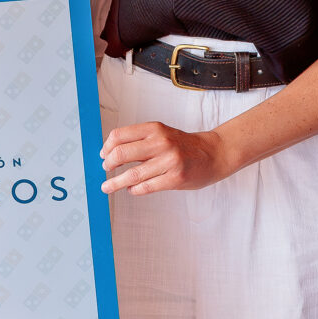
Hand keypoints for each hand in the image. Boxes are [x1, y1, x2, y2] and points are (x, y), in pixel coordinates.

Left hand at [99, 120, 236, 194]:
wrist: (214, 153)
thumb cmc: (184, 146)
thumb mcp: (162, 134)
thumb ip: (140, 140)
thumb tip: (111, 153)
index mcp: (154, 129)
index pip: (119, 136)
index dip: (106, 147)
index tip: (103, 156)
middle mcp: (161, 142)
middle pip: (121, 154)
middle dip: (108, 165)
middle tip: (105, 170)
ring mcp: (168, 161)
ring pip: (131, 174)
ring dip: (115, 183)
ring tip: (107, 187)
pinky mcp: (175, 178)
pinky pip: (146, 187)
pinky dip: (134, 190)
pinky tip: (131, 189)